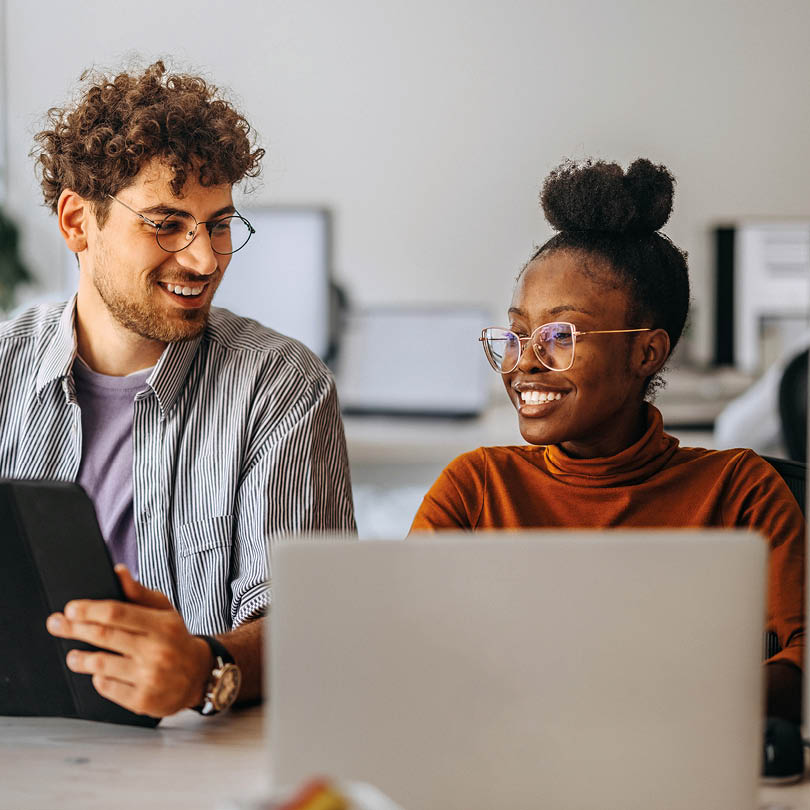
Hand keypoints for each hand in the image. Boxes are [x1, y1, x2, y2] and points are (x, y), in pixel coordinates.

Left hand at [45, 564, 212, 717]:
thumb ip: (139, 593)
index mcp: (162, 625)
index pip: (118, 613)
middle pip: (104, 636)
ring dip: (80, 658)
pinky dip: (99, 679)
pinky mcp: (142, 700)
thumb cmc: (176, 639)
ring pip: (100, 664)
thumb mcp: (165, 612)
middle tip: (56, 624)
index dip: (90, 610)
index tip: (71, 609)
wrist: (199, 676)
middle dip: (74, 629)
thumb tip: (118, 572)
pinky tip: (100, 673)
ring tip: (72, 656)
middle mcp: (156, 651)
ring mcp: (149, 677)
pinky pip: (107, 687)